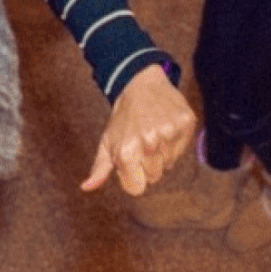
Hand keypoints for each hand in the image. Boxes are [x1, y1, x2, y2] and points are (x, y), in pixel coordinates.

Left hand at [82, 63, 195, 194]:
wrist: (141, 83)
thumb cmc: (123, 118)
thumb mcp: (107, 141)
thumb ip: (100, 168)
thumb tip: (86, 187)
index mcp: (126, 151)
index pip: (136, 188)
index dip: (133, 176)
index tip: (131, 160)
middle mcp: (148, 143)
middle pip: (153, 177)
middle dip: (147, 164)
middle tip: (142, 141)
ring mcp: (168, 133)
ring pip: (168, 164)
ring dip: (161, 153)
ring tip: (153, 132)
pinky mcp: (184, 124)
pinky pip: (182, 150)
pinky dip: (175, 142)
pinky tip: (165, 126)